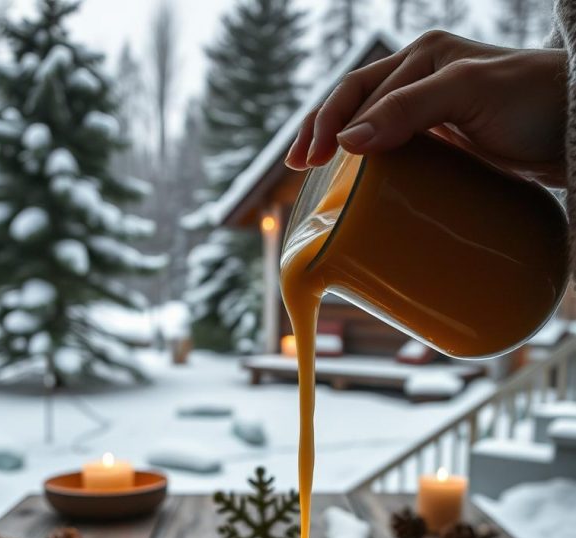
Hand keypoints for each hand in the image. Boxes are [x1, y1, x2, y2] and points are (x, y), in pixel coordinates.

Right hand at [285, 32, 566, 186]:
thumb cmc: (532, 99)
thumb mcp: (467, 92)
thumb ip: (409, 109)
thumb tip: (346, 143)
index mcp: (424, 58)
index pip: (358, 90)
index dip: (325, 122)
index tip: (306, 162)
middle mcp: (425, 79)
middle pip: (357, 106)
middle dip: (321, 134)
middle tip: (298, 170)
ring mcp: (436, 112)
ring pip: (373, 129)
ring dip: (341, 151)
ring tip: (316, 179)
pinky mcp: (450, 142)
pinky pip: (400, 151)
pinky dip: (374, 167)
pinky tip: (361, 185)